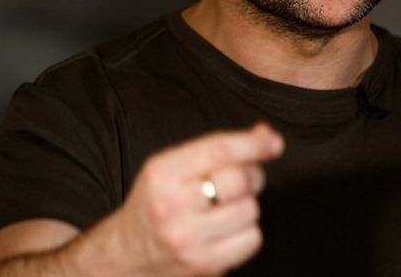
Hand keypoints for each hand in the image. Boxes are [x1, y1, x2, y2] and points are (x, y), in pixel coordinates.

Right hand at [101, 122, 284, 276]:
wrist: (127, 254)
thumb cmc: (156, 204)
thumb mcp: (172, 166)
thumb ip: (216, 149)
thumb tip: (267, 137)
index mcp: (162, 173)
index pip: (218, 150)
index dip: (253, 144)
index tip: (273, 143)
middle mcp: (172, 205)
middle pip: (239, 180)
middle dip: (251, 176)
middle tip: (239, 181)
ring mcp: (188, 238)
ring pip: (250, 210)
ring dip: (246, 206)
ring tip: (225, 209)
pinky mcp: (204, 264)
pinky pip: (252, 239)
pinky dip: (247, 232)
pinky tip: (226, 230)